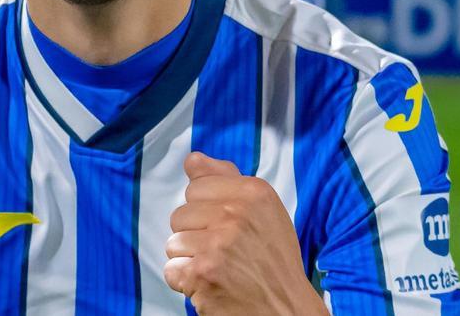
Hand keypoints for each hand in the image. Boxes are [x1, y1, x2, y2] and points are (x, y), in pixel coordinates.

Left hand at [164, 152, 325, 314]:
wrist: (288, 310)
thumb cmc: (273, 260)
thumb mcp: (262, 210)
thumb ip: (226, 179)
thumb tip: (192, 159)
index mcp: (252, 192)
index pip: (196, 186)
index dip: (206, 209)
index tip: (227, 226)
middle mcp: (235, 214)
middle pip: (180, 214)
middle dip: (195, 234)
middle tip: (224, 251)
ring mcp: (217, 245)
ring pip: (173, 242)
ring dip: (190, 259)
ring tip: (218, 268)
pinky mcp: (202, 274)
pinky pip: (171, 269)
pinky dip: (186, 282)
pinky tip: (210, 284)